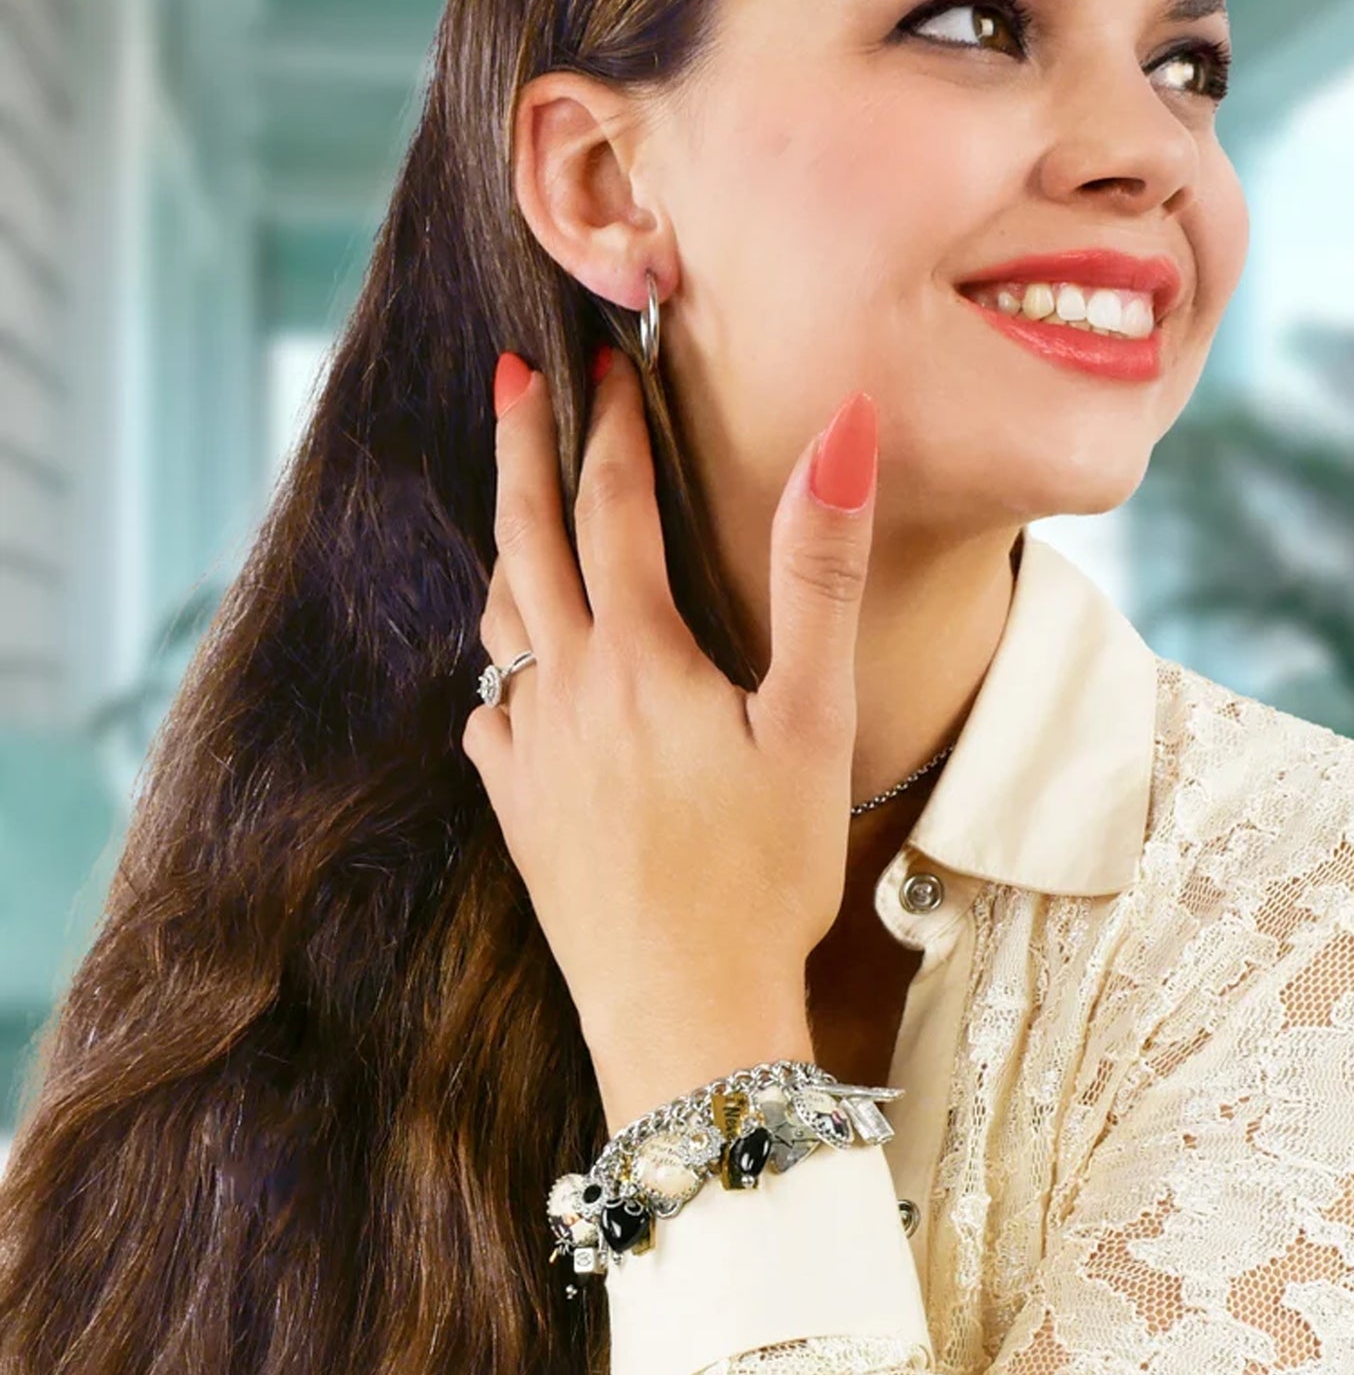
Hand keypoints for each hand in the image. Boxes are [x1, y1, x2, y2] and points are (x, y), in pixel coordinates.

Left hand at [462, 344, 879, 1125]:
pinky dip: (501, 659)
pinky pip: (490, 705)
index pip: (613, 504)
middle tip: (513, 378)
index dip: (612, 425)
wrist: (683, 1013)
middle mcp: (565, 688)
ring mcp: (528, 751)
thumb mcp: (813, 720)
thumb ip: (820, 574)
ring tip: (514, 506)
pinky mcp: (516, 808)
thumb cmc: (765, 873)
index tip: (606, 362)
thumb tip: (843, 437)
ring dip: (507, 543)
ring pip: (500, 617)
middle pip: (526, 538)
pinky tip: (516, 671)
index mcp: (638, 655)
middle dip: (521, 448)